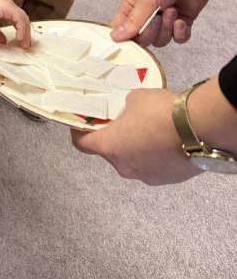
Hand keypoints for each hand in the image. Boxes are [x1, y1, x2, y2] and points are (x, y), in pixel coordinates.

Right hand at [0, 0, 30, 46]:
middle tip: (26, 45)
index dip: (21, 30)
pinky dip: (21, 28)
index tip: (22, 43)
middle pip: (23, 18)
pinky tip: (20, 37)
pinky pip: (19, 18)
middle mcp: (8, 3)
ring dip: (25, 32)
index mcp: (4, 7)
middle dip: (26, 32)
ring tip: (24, 44)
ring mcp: (8, 4)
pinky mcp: (8, 6)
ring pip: (23, 18)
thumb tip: (3, 42)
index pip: (18, 19)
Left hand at [71, 88, 199, 184]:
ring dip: (137, 148)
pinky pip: (154, 166)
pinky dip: (156, 156)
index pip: (83, 145)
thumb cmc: (161, 112)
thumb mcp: (135, 98)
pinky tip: (167, 141)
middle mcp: (124, 167)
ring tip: (151, 130)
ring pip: (134, 160)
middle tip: (123, 122)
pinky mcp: (167, 180)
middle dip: (114, 137)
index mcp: (109, 147)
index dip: (79, 133)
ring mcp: (146, 176)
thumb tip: (130, 108)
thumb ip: (125, 106)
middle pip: (110, 152)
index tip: (81, 125)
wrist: (199, 129)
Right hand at [111, 0, 215, 45]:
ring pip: (160, 41)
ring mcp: (165, 19)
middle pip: (142, 39)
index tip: (133, 38)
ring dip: (167, 29)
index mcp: (131, 7)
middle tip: (158, 18)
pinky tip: (181, 20)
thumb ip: (133, 21)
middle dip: (151, 32)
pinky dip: (180, 33)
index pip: (122, 31)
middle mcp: (146, 15)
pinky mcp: (182, 22)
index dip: (126, 38)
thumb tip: (115, 37)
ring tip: (172, 10)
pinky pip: (178, 39)